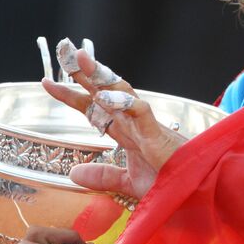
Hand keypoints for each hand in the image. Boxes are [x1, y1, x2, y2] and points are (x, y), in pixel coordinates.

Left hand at [42, 47, 186, 200]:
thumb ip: (103, 176)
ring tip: (82, 58)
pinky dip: (124, 102)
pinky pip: (140, 112)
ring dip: (101, 76)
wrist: (194, 192)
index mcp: (126, 133)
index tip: (48, 83)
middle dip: (83, 73)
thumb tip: (73, 173)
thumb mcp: (127, 183)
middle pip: (103, 92)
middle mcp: (133, 123)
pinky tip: (104, 95)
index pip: (94, 108)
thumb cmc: (169, 183)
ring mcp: (145, 125)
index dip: (72, 95)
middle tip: (64, 50)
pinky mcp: (157, 133)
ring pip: (121, 93)